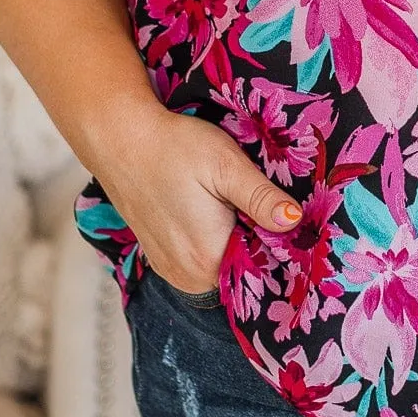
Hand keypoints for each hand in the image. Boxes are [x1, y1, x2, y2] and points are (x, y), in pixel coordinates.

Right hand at [87, 97, 302, 292]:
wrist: (122, 140)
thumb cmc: (176, 148)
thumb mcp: (227, 165)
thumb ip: (262, 198)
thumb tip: (295, 221)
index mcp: (209, 259)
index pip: (264, 269)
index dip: (279, 244)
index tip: (281, 216)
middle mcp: (189, 277)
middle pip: (243, 270)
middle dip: (257, 242)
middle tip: (254, 202)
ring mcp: (172, 271)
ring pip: (222, 267)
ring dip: (234, 242)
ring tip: (230, 204)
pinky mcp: (161, 259)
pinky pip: (201, 264)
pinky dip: (212, 244)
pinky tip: (209, 212)